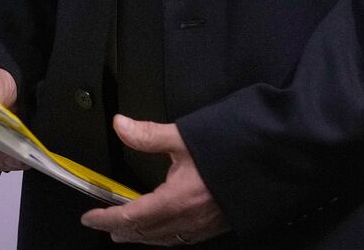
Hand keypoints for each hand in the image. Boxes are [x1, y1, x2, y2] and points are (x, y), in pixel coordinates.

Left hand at [81, 115, 227, 244]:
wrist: (273, 162)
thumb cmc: (231, 149)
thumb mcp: (185, 138)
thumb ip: (149, 134)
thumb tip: (121, 126)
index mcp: (176, 200)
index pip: (130, 217)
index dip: (106, 219)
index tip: (90, 217)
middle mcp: (188, 220)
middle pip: (145, 234)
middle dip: (121, 231)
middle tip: (104, 226)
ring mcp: (203, 227)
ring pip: (163, 239)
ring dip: (141, 236)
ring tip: (127, 231)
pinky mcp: (216, 226)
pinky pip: (182, 238)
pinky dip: (164, 236)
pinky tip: (163, 228)